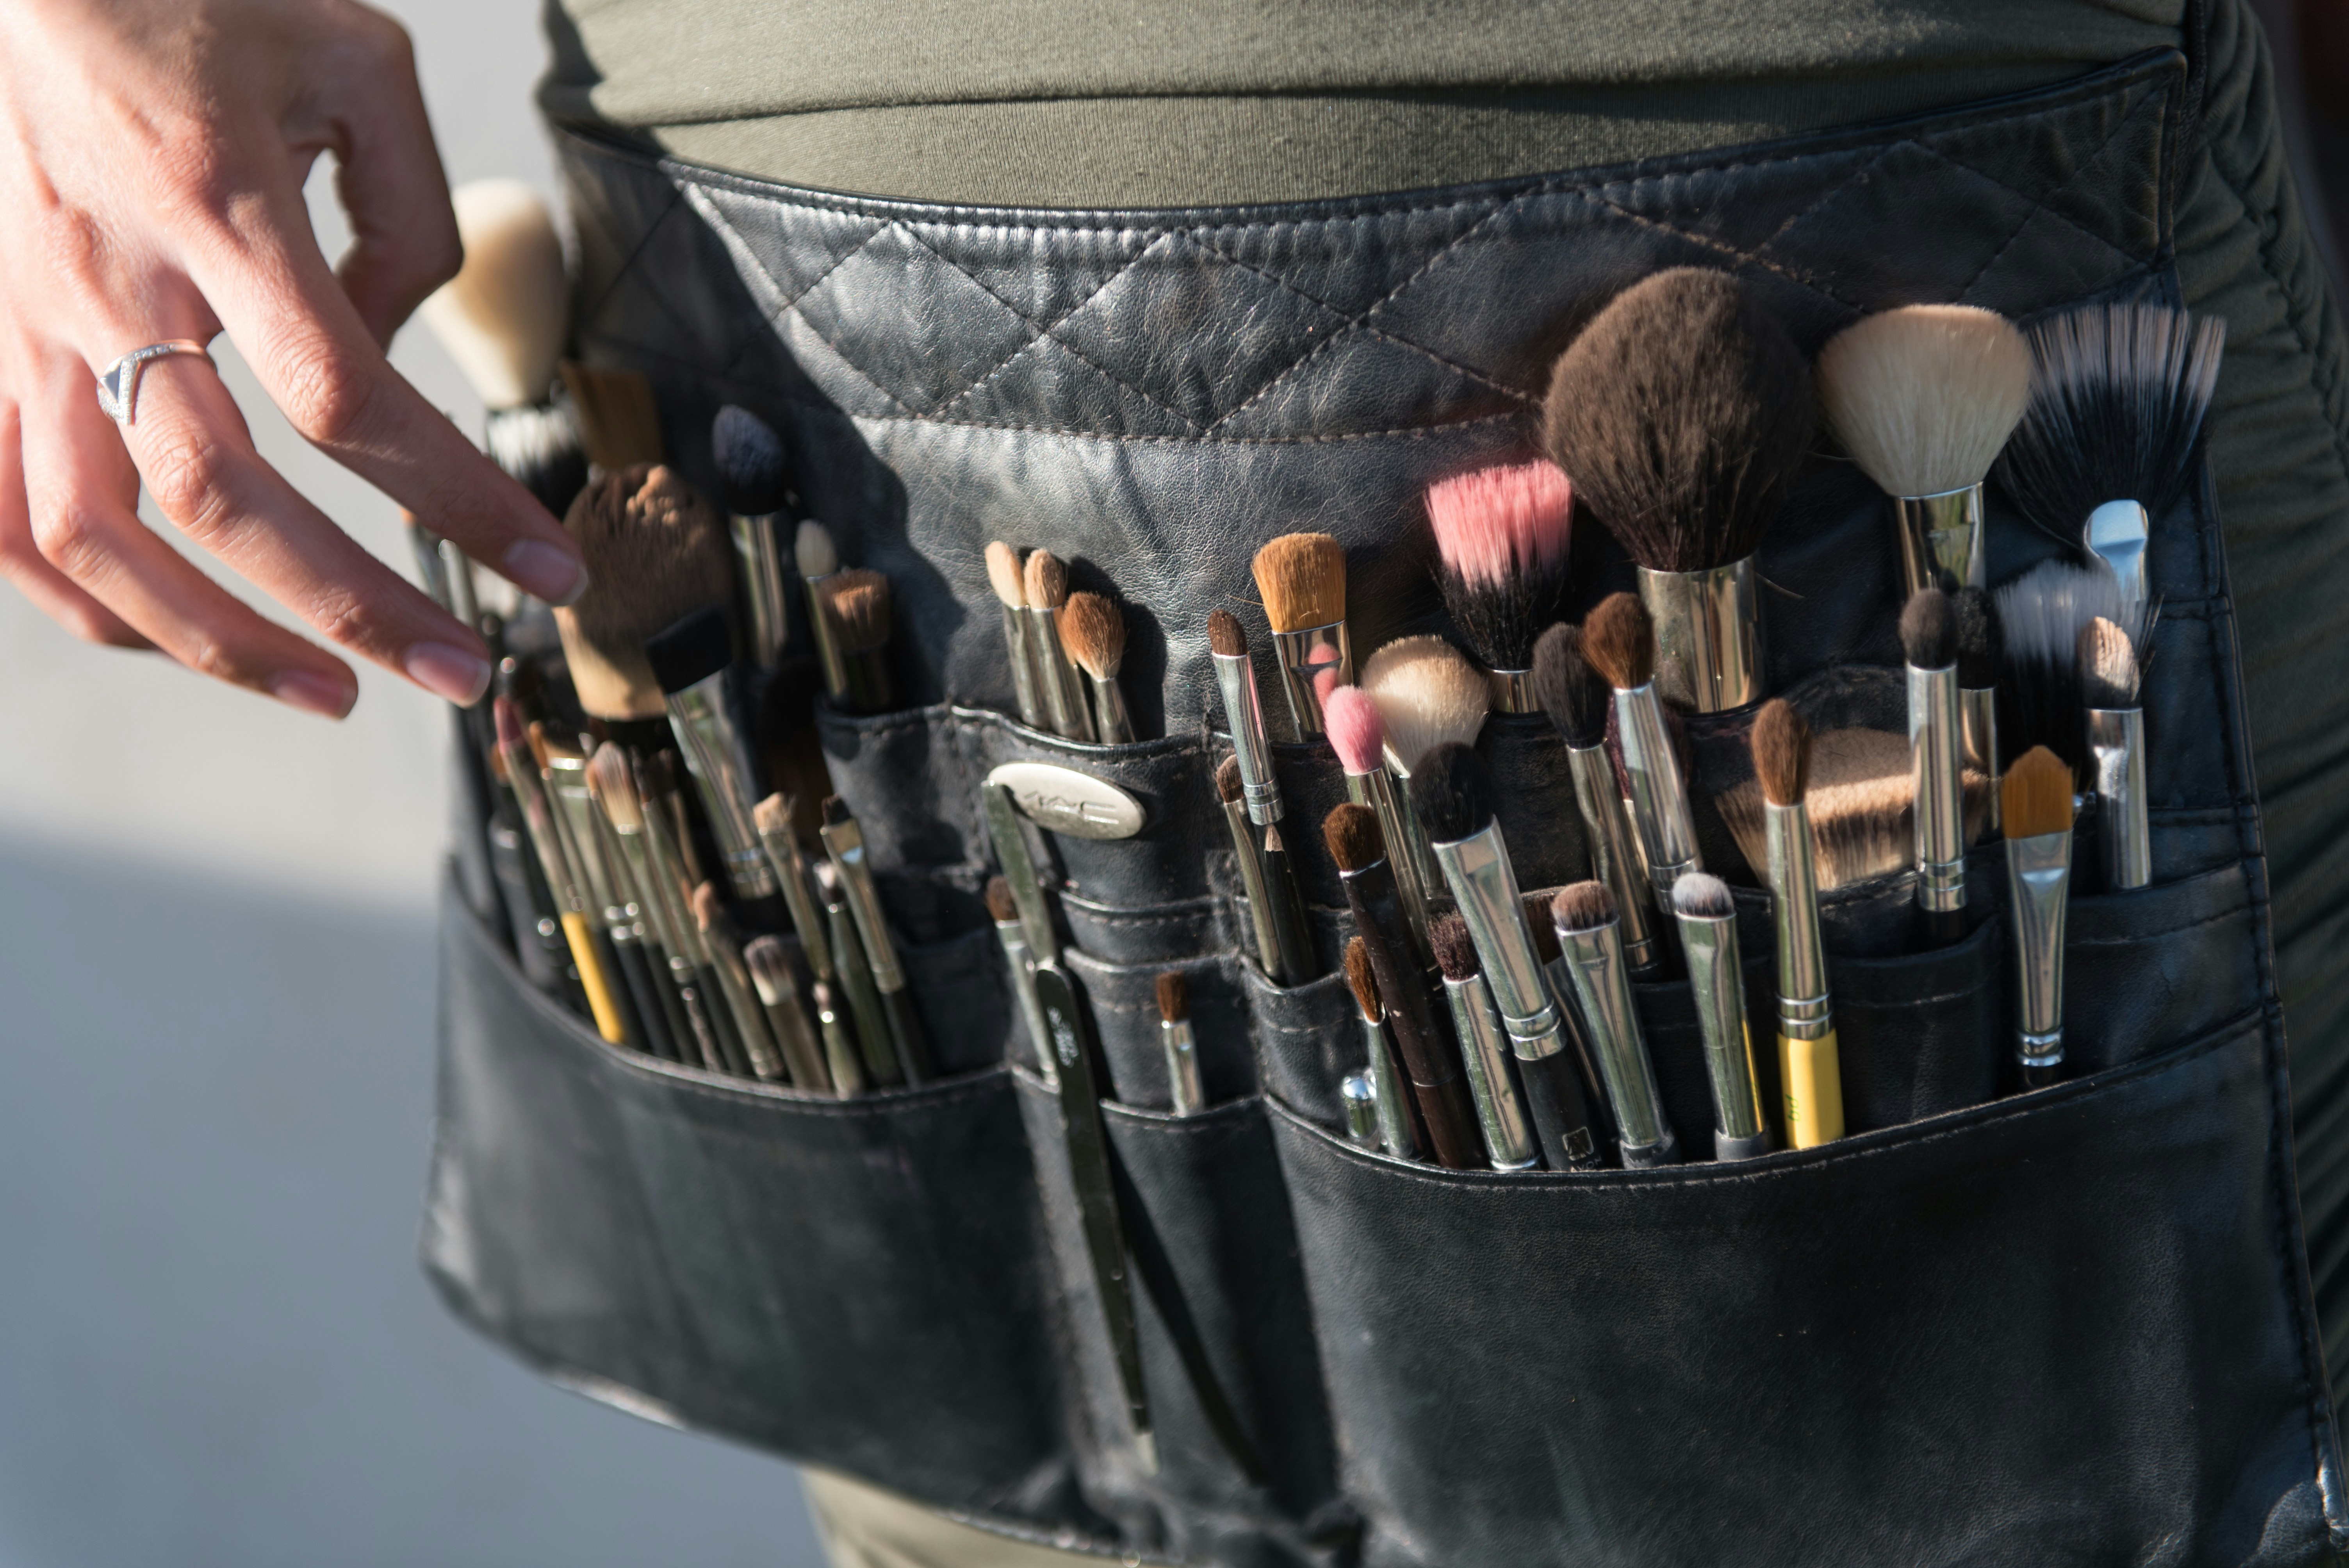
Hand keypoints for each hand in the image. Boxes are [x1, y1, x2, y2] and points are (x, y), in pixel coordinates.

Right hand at [0, 0, 586, 716]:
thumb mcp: (361, 66)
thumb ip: (410, 222)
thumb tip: (391, 348)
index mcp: (217, 204)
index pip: (350, 402)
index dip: (459, 501)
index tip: (549, 569)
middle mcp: (110, 280)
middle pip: (223, 499)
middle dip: (353, 606)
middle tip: (463, 674)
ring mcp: (29, 321)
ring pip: (98, 537)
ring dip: (217, 639)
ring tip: (332, 695)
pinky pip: (8, 509)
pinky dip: (86, 597)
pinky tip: (174, 640)